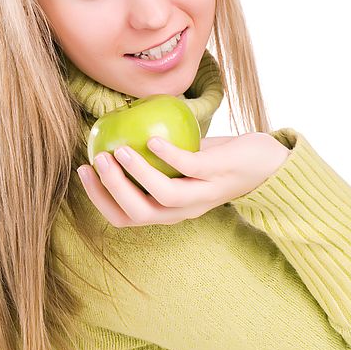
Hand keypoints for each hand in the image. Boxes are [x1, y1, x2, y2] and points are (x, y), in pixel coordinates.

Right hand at [77, 133, 289, 226]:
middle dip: (111, 190)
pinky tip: (152, 140)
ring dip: (135, 174)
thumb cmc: (219, 160)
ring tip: (118, 150)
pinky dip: (166, 155)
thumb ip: (155, 158)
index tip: (83, 172)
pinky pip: (189, 167)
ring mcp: (203, 193)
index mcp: (171, 210)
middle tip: (95, 160)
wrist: (266, 162)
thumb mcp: (183, 162)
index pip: (126, 218)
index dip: (100, 200)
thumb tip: (119, 132)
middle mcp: (185, 210)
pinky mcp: (219, 173)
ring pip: (162, 195)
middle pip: (138, 213)